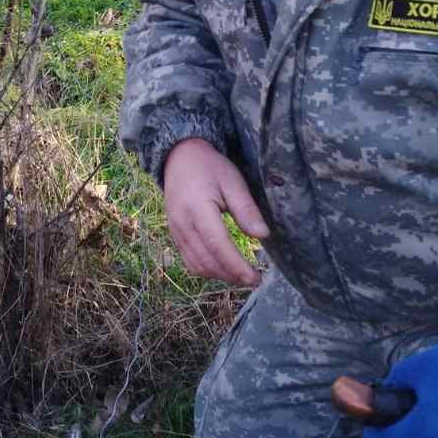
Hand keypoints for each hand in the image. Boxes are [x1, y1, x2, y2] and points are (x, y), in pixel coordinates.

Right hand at [163, 138, 268, 286]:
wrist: (179, 158)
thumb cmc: (210, 167)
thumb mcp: (233, 181)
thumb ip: (246, 209)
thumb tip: (263, 235)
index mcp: (198, 209)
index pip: (218, 245)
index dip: (237, 266)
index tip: (256, 277)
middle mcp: (182, 224)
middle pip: (207, 261)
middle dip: (231, 275)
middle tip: (254, 280)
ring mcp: (175, 231)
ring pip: (196, 265)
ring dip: (219, 275)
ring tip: (241, 276)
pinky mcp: (174, 235)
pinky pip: (189, 260)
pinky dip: (207, 269)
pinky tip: (223, 268)